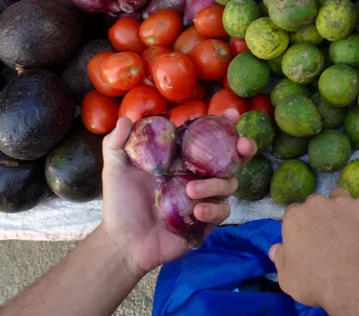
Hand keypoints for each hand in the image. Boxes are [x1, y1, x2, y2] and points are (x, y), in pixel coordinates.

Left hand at [101, 110, 255, 276]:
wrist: (123, 243)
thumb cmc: (121, 205)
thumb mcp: (115, 171)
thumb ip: (117, 144)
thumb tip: (126, 119)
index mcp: (182, 158)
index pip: (207, 136)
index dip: (223, 124)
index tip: (232, 115)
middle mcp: (198, 174)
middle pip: (231, 157)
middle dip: (243, 148)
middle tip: (242, 145)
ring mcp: (205, 197)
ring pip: (230, 183)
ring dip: (215, 184)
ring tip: (191, 191)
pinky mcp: (207, 220)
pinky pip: (223, 210)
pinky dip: (213, 209)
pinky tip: (197, 211)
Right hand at [269, 188, 358, 308]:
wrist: (355, 281)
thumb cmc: (316, 282)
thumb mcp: (287, 278)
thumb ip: (280, 258)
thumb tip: (275, 248)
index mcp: (295, 217)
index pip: (294, 212)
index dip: (300, 225)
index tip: (306, 238)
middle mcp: (317, 203)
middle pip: (315, 203)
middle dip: (319, 215)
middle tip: (327, 236)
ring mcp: (343, 202)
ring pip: (339, 198)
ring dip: (340, 209)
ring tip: (347, 229)